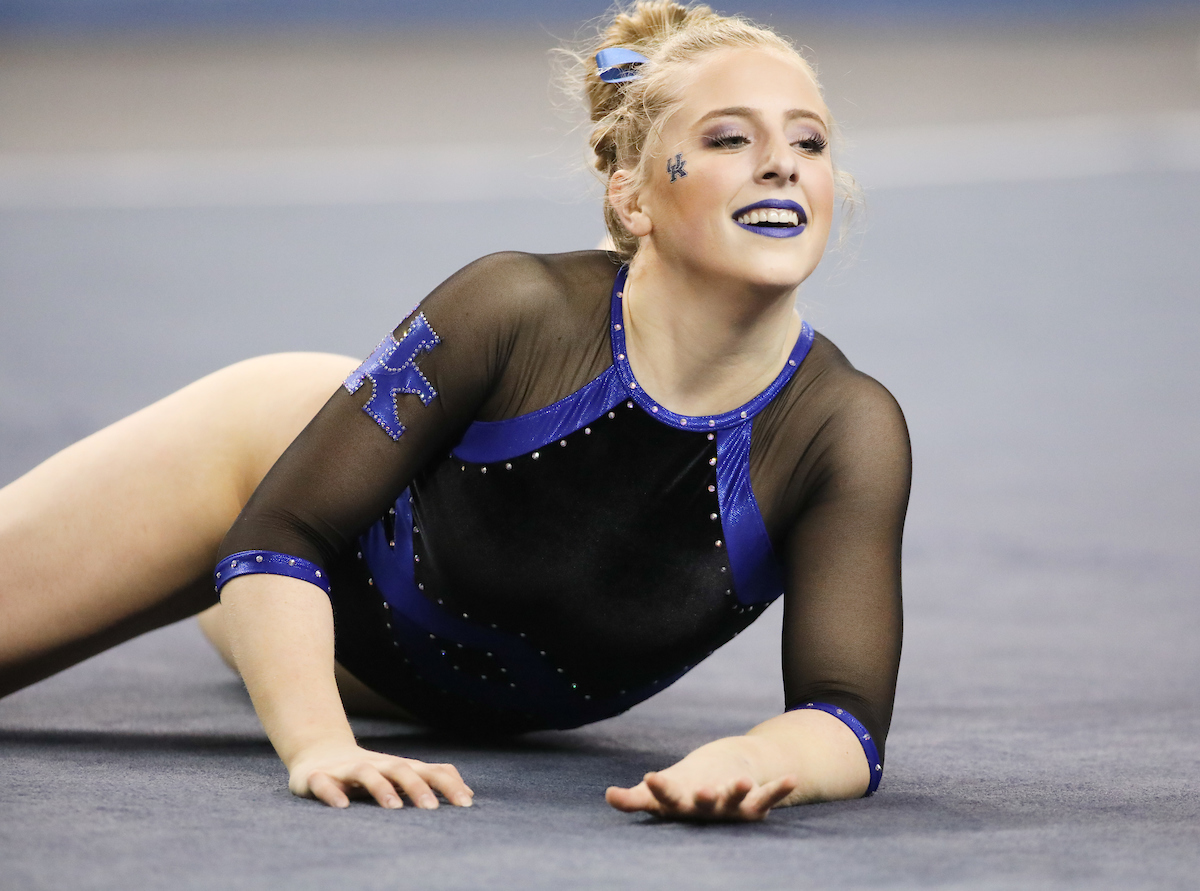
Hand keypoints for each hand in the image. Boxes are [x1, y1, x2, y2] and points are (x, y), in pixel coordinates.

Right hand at [287, 742, 473, 809]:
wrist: (319, 754)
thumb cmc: (371, 771)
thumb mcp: (403, 775)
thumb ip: (434, 781)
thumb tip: (471, 794)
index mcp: (398, 767)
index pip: (429, 771)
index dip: (448, 785)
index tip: (466, 804)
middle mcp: (376, 765)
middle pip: (401, 769)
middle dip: (417, 787)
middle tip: (431, 809)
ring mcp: (346, 769)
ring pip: (366, 773)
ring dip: (381, 788)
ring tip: (394, 807)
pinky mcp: (317, 778)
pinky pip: (324, 784)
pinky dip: (333, 793)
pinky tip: (342, 806)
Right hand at [605, 746, 795, 821]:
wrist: (718, 790)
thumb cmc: (682, 791)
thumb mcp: (660, 793)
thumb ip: (636, 798)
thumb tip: (608, 797)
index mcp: (680, 805)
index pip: (666, 797)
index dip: (659, 789)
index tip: (650, 777)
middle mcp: (706, 811)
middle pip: (705, 805)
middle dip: (706, 798)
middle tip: (704, 793)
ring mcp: (732, 810)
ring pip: (736, 802)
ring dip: (740, 792)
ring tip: (744, 781)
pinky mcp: (756, 807)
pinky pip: (769, 797)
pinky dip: (780, 789)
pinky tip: (792, 778)